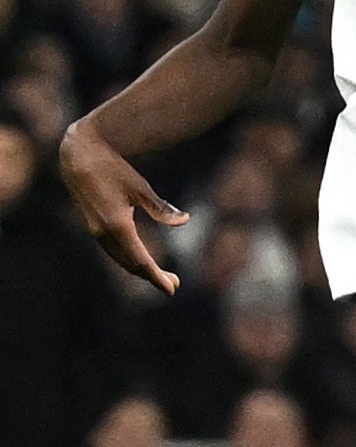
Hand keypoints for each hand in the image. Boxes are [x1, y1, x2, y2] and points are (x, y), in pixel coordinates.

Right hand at [57, 121, 186, 292]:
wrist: (79, 157)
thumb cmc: (113, 169)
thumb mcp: (141, 188)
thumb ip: (161, 208)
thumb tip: (184, 221)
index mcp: (118, 227)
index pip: (141, 261)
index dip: (157, 277)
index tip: (173, 289)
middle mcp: (105, 233)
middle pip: (131, 264)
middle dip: (152, 277)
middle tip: (175, 285)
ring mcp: (96, 231)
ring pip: (120, 259)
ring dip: (140, 269)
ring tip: (161, 276)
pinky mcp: (93, 225)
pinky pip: (113, 250)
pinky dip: (128, 259)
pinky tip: (139, 260)